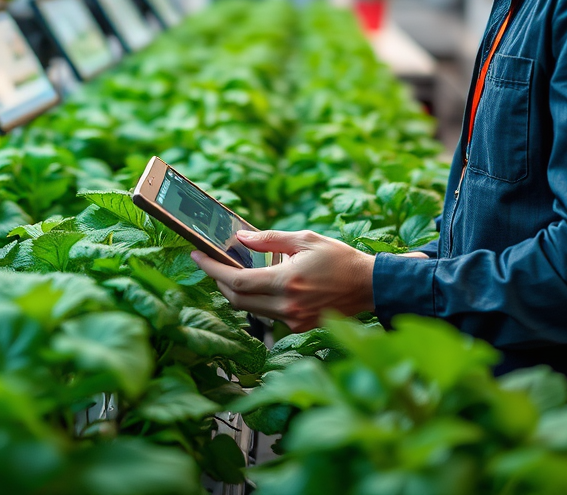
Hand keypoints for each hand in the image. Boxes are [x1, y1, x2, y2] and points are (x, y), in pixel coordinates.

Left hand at [191, 229, 376, 331]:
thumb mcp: (305, 239)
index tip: (196, 256)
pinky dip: (257, 300)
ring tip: (233, 270)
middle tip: (210, 262)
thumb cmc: (339, 258)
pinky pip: (267, 315)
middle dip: (219, 281)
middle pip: (237, 301)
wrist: (369, 286)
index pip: (237, 282)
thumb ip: (270, 239)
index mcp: (287, 283)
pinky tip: (260, 283)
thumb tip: (240, 238)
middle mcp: (287, 307)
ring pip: (250, 310)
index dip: (212, 270)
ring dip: (237, 291)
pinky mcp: (299, 328)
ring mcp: (293, 321)